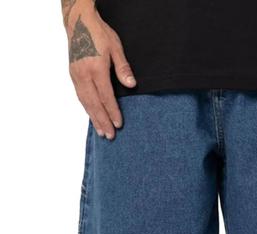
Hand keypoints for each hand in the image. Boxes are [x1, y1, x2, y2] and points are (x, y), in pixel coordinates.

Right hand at [63, 0, 135, 139]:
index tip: (119, 124)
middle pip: (94, 103)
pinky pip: (81, 97)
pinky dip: (87, 109)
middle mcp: (83, 75)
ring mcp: (76, 76)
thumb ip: (123, 68)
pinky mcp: (73, 76)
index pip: (106, 96)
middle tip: (110, 135)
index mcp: (96, 68)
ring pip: (85, 102)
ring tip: (101, 132)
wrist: (78, 22)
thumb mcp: (116, 48)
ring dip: (94, 118)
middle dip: (102, 121)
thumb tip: (132, 85)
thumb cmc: (99, 34)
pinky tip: (93, 117)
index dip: (112, 111)